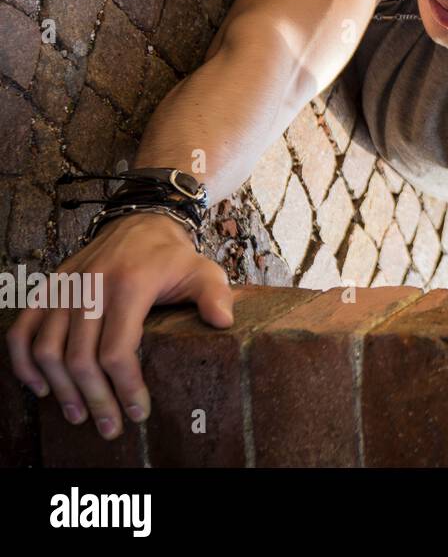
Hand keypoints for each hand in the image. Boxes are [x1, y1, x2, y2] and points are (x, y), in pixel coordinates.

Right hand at [4, 212, 234, 439]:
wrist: (140, 223)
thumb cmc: (173, 257)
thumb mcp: (203, 270)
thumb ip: (214, 295)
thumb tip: (223, 322)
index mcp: (130, 285)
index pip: (117, 350)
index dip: (126, 387)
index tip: (138, 413)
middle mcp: (91, 286)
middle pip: (80, 358)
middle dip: (95, 399)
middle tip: (109, 427)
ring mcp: (66, 288)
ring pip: (48, 350)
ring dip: (60, 389)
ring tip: (78, 415)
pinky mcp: (49, 289)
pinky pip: (21, 329)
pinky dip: (23, 362)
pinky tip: (41, 387)